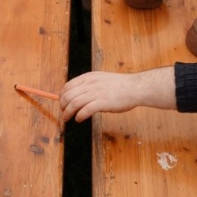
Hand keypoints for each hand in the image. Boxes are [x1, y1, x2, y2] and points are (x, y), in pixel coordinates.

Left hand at [60, 67, 176, 121]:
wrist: (135, 87)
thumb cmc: (120, 85)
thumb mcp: (101, 79)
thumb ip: (90, 85)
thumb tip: (80, 95)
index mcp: (89, 77)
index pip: (68, 85)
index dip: (62, 95)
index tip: (62, 102)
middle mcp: (90, 84)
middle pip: (68, 95)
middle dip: (62, 105)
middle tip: (63, 112)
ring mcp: (96, 93)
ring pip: (74, 103)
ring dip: (67, 113)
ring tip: (66, 118)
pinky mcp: (102, 102)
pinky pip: (85, 110)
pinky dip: (79, 116)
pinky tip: (79, 119)